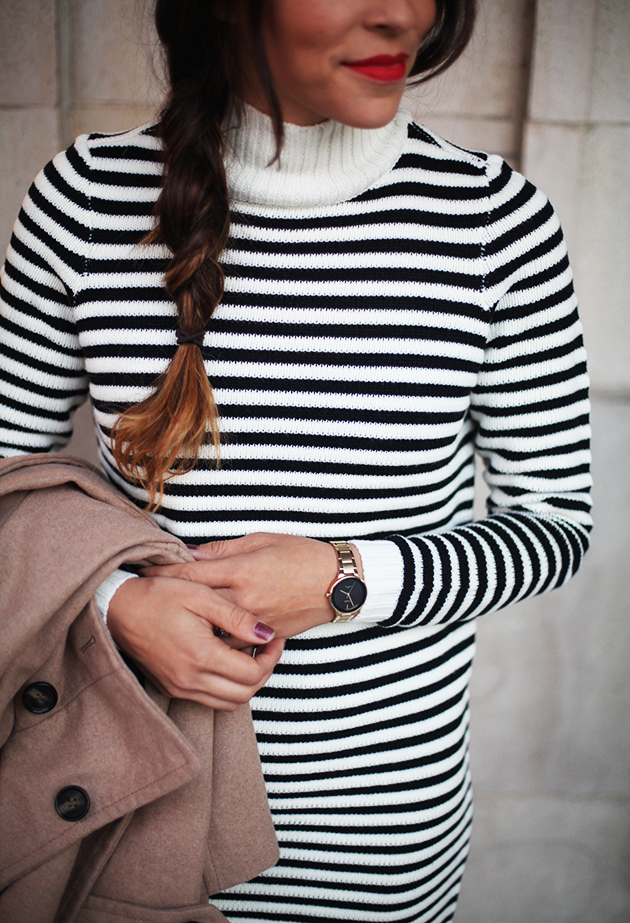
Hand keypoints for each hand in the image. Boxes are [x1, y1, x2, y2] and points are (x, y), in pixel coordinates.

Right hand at [107, 575, 283, 709]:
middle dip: (263, 672)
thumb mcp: (201, 595)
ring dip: (246, 683)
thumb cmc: (158, 595)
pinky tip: (226, 661)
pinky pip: (208, 700)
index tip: (273, 638)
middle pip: (244, 694)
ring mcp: (178, 688)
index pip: (251, 674)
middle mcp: (189, 680)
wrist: (117, 607)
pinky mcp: (170, 688)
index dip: (271, 657)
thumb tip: (267, 633)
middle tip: (267, 648)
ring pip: (228, 703)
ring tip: (249, 654)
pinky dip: (225, 687)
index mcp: (200, 655)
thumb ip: (237, 617)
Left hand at [140, 533, 354, 638]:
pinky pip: (232, 645)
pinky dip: (217, 640)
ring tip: (170, 620)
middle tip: (146, 596)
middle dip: (170, 599)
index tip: (142, 570)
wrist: (339, 583)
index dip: (163, 571)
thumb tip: (191, 553)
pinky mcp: (265, 637)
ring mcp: (254, 622)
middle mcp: (243, 600)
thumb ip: (222, 550)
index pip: (191, 573)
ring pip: (210, 632)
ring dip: (191, 626)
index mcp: (240, 571)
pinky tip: (204, 635)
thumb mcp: (261, 540)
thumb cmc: (300, 554)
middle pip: (194, 605)